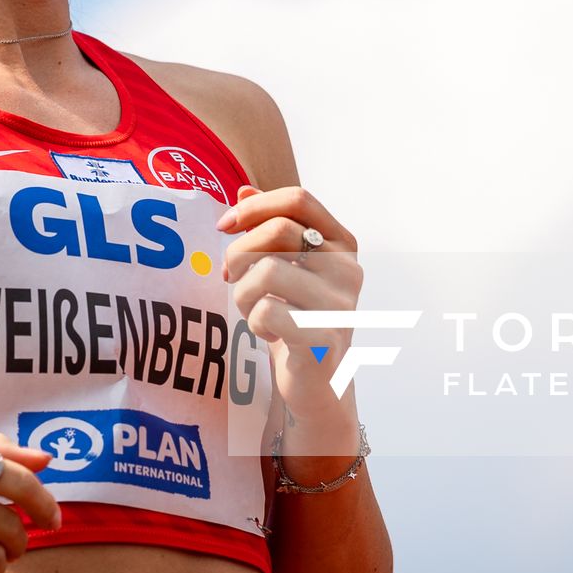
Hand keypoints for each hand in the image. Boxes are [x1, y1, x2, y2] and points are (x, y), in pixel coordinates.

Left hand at [216, 183, 364, 432]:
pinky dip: (254, 321)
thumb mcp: (284, 268)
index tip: (224, 225)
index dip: (255, 206)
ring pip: (266, 271)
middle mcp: (349, 269)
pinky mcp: (324, 339)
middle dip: (239, 252)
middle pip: (277, 231)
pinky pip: (266, 311)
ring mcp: (341, 304)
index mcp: (342, 243)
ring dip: (242, 292)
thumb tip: (243, 190)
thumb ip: (268, 228)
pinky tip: (265, 331)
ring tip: (250, 309)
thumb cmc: (295, 316)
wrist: (315, 382)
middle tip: (231, 278)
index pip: (298, 199)